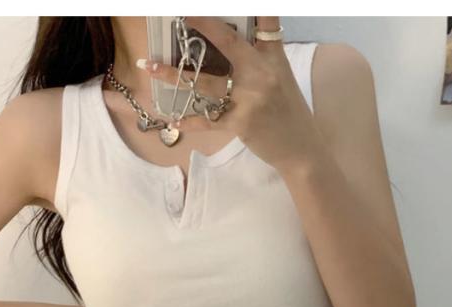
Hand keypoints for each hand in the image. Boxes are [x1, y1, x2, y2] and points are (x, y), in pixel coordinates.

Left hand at [138, 16, 318, 173]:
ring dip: (174, 75)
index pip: (266, 21)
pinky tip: (173, 120)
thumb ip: (259, 60)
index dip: (253, 8)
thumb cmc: (288, 112)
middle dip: (202, 25)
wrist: (301, 148)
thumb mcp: (281, 78)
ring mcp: (250, 98)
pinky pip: (208, 120)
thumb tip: (232, 49)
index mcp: (274, 57)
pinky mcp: (241, 122)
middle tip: (180, 13)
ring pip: (206, 83)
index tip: (212, 4)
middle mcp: (262, 72)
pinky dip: (190, 121)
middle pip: (228, 42)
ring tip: (150, 66)